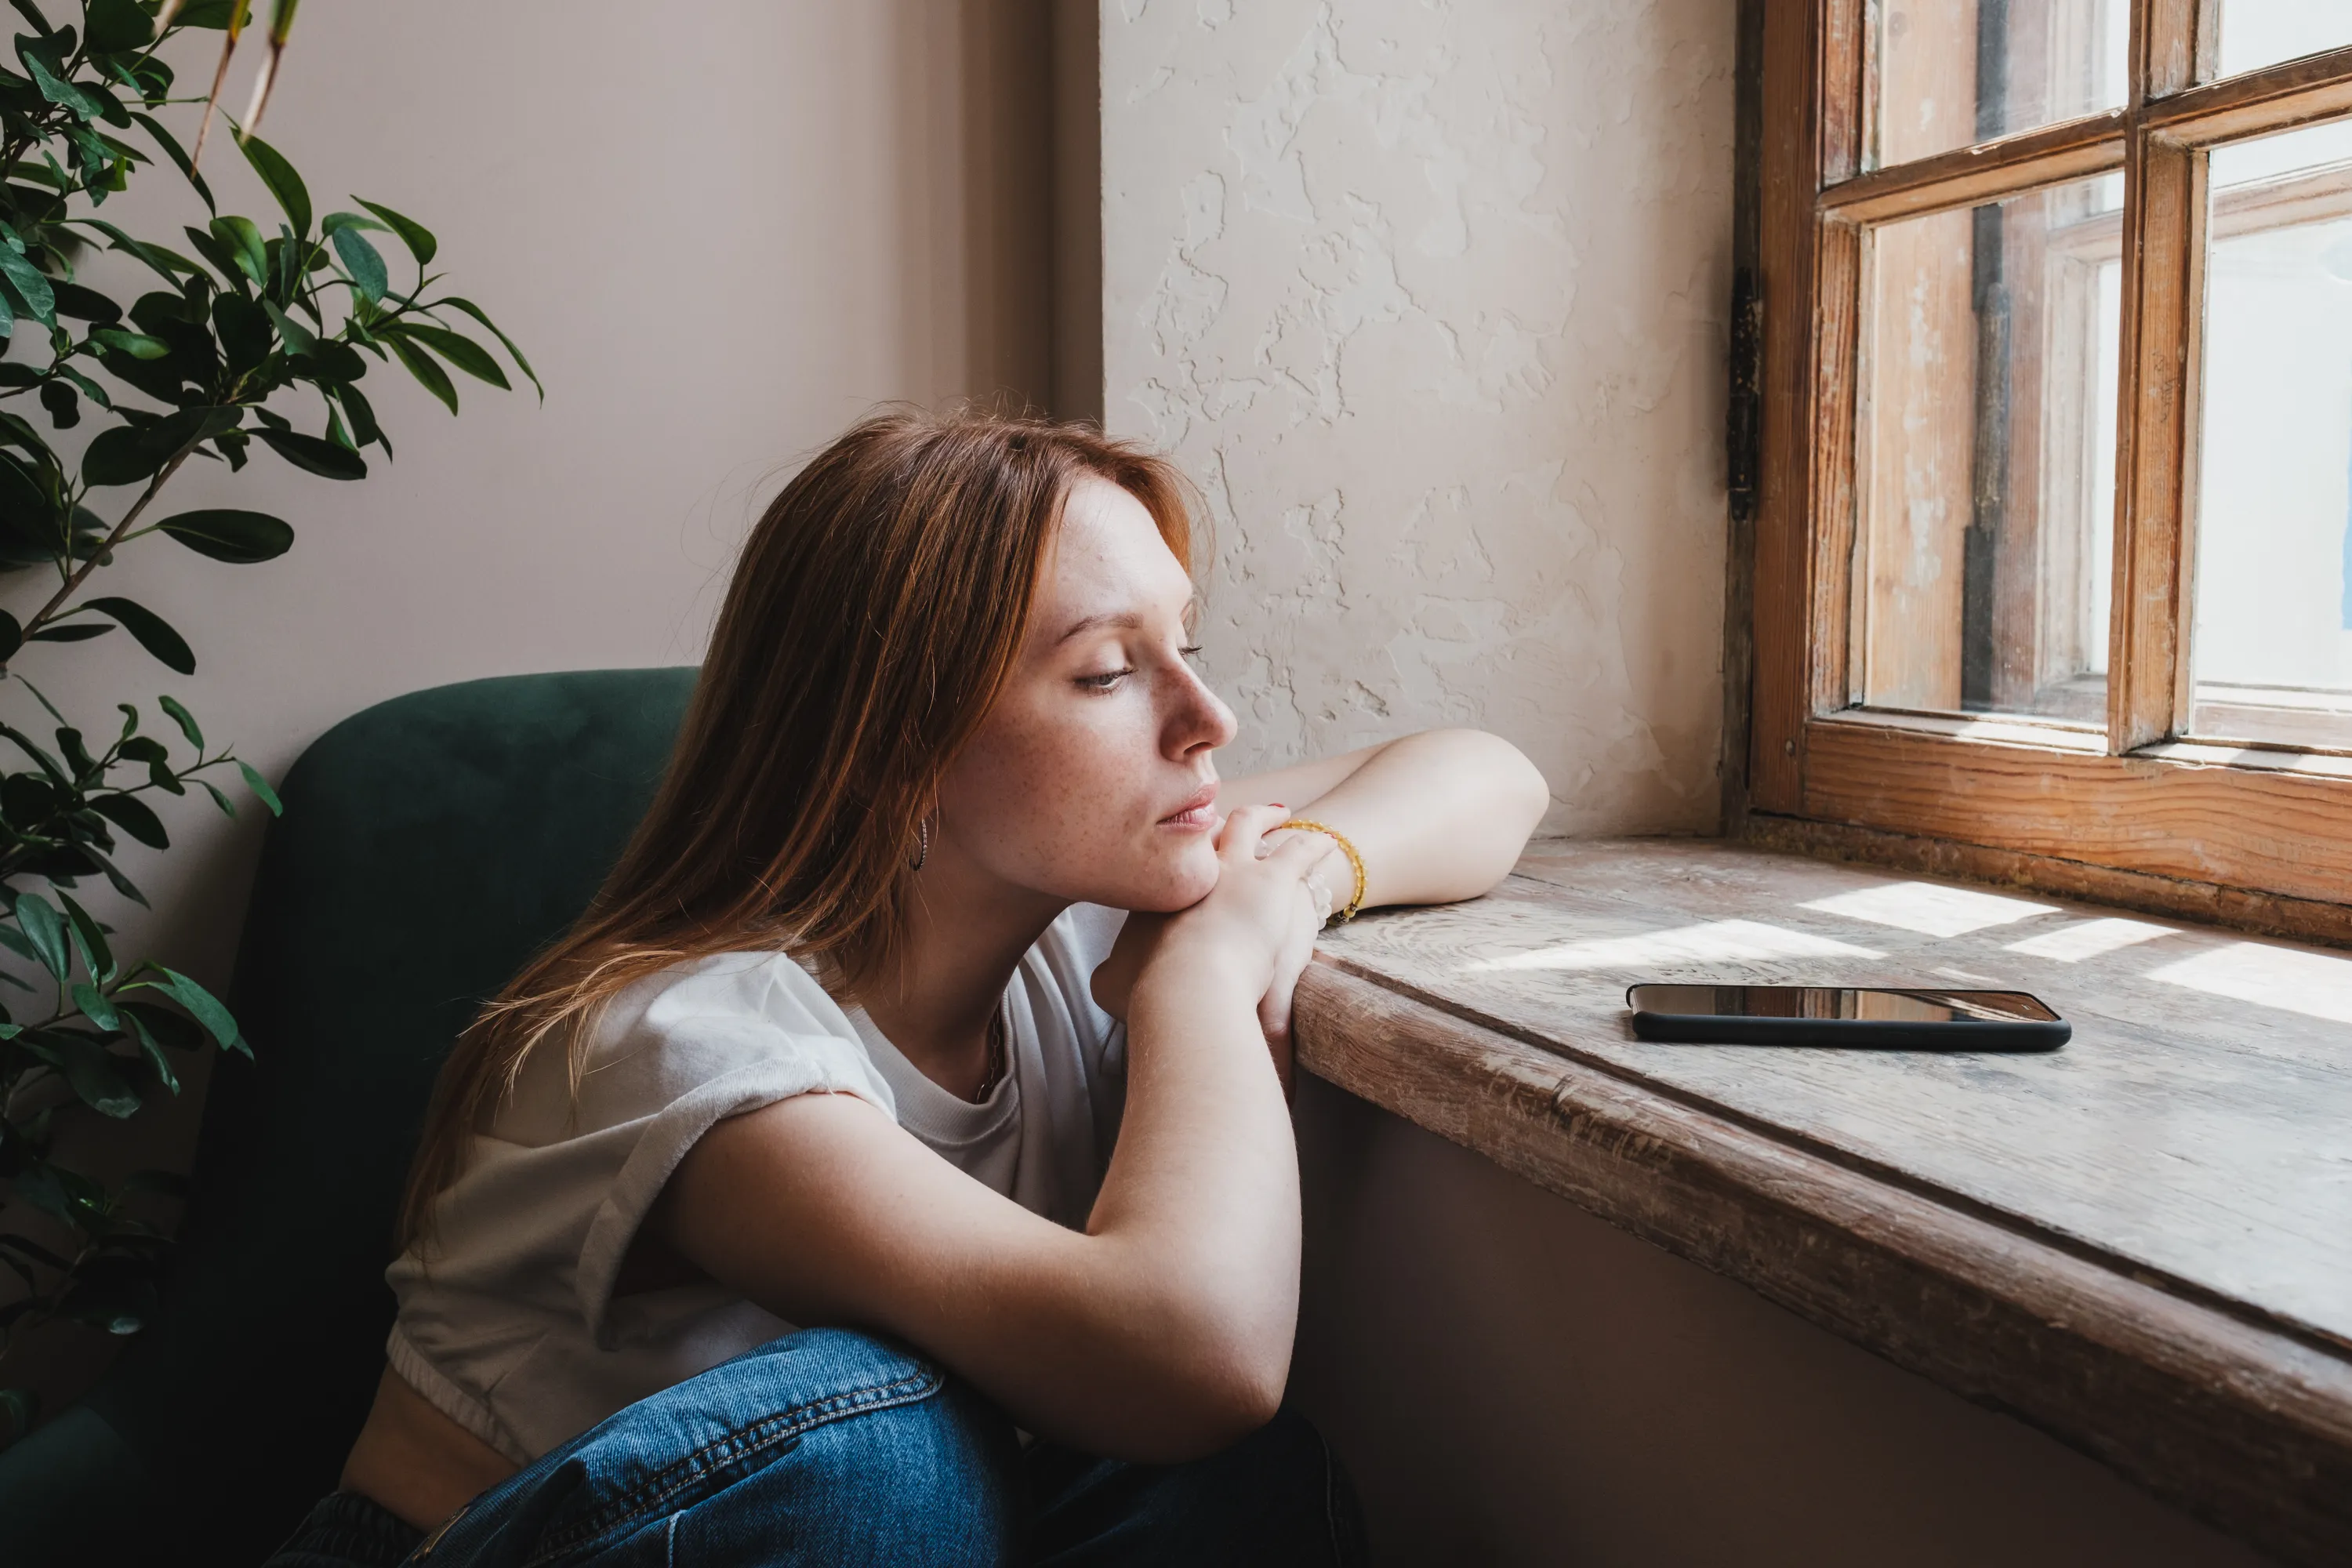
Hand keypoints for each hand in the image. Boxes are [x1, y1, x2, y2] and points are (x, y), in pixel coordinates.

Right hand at [1094, 808, 1341, 1080]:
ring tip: (1279, 814)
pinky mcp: (1272, 879)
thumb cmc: (1147, 990)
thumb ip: (1109, 974)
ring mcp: (1233, 868)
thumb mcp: (1111, 982)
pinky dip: (1313, 845)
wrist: (1184, 986)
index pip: (1170, 860)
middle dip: (1214, 823)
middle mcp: (1194, 869)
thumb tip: (1106, 975)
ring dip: (1264, 817)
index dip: (1179, 853)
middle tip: (1226, 820)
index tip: (1185, 853)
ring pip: (1249, 824)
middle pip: (1203, 830)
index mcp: (1158, 890)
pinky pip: (1298, 851)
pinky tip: (1326, 843)